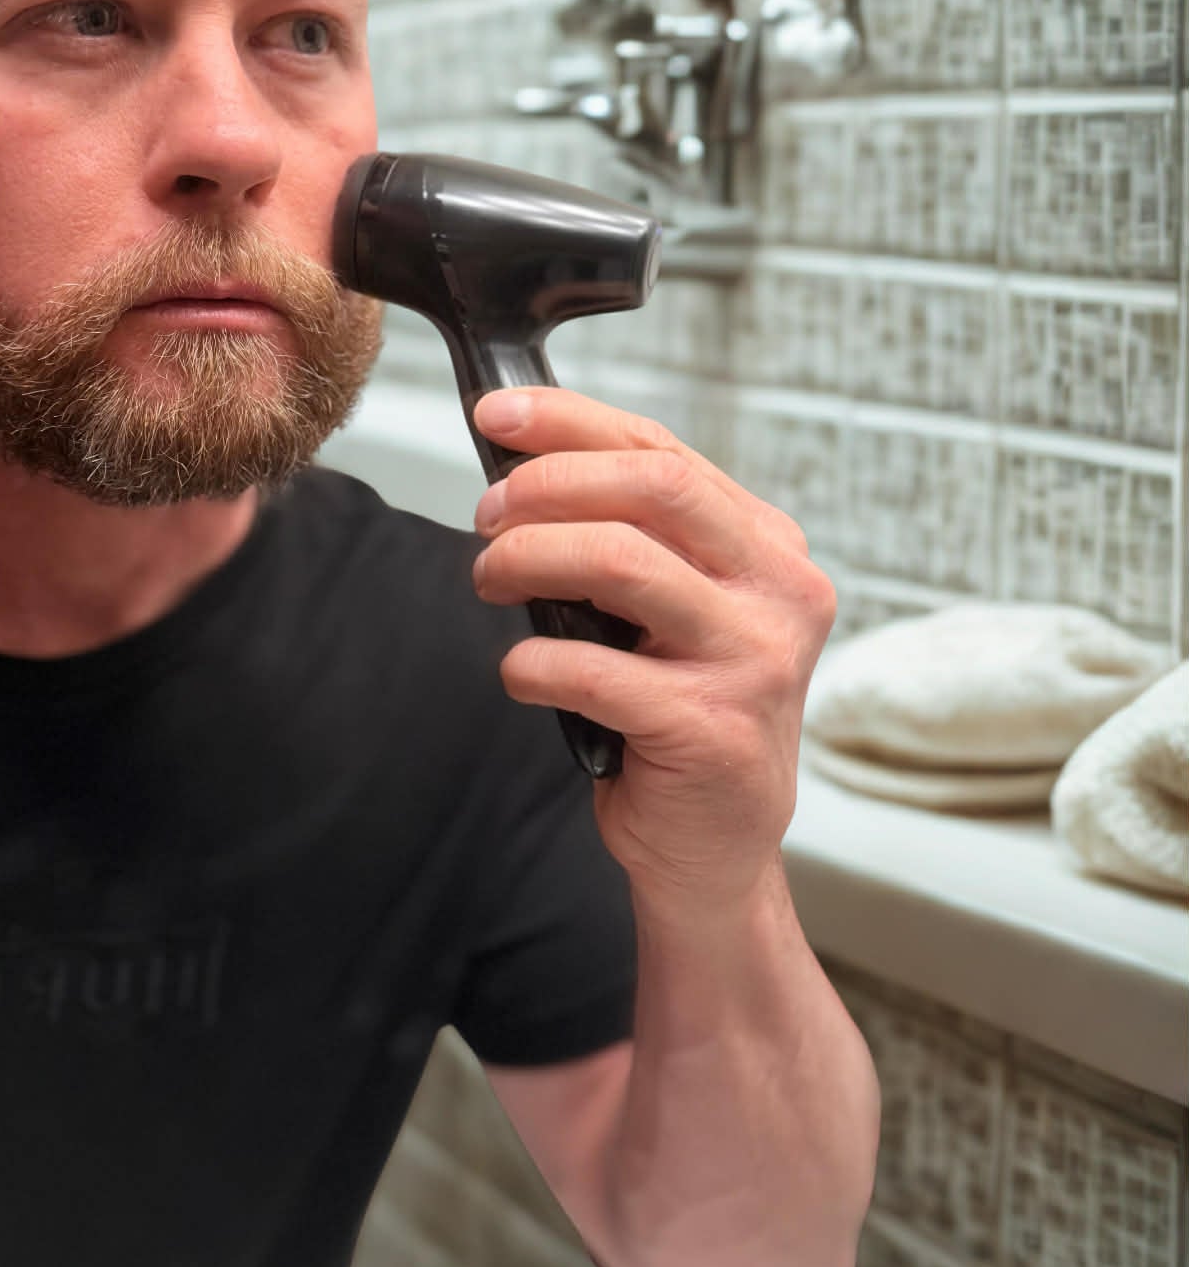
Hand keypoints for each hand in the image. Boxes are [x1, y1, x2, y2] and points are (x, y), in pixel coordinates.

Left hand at [470, 386, 837, 917]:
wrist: (713, 851)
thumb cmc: (678, 718)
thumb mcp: (670, 613)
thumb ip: (631, 541)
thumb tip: (521, 470)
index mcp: (769, 549)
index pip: (663, 452)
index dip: (570, 423)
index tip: (496, 415)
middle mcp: (780, 593)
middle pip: (650, 488)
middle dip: (545, 487)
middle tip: (485, 517)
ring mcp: (755, 662)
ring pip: (619, 561)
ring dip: (528, 558)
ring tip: (489, 581)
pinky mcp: (712, 730)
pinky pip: (592, 669)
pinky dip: (532, 662)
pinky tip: (521, 671)